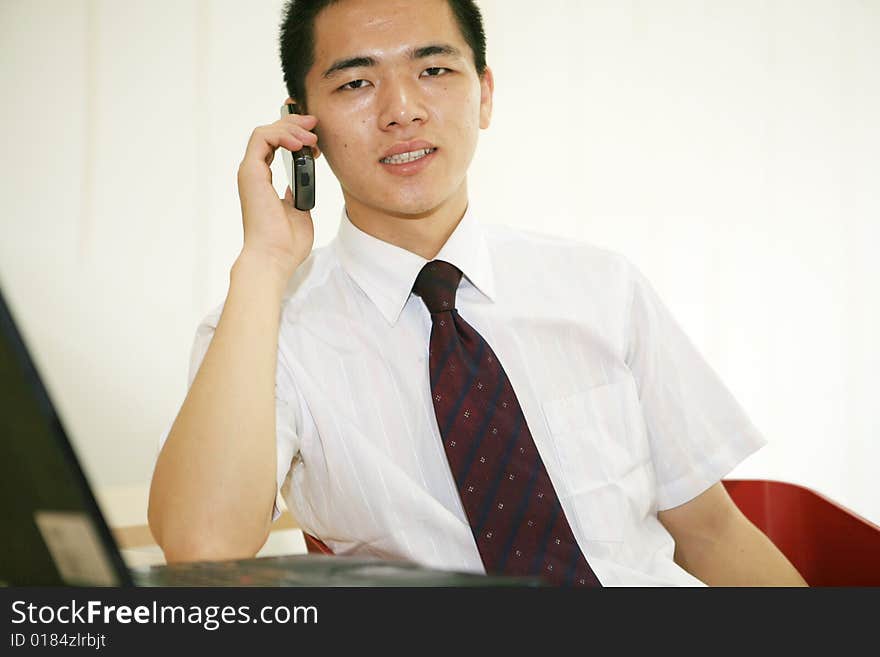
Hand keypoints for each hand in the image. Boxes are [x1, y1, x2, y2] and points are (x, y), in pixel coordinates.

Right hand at [236, 106, 322, 280]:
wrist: (275, 258)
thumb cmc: (286, 243)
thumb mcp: (300, 211)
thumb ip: (297, 194)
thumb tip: (298, 185)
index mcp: (264, 181)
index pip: (273, 145)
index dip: (293, 133)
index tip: (315, 137)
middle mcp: (254, 174)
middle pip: (269, 133)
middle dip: (293, 123)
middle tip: (314, 124)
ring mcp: (251, 172)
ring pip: (264, 131)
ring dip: (290, 128)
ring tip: (311, 138)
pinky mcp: (250, 173)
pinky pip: (261, 138)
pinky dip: (282, 134)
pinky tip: (300, 144)